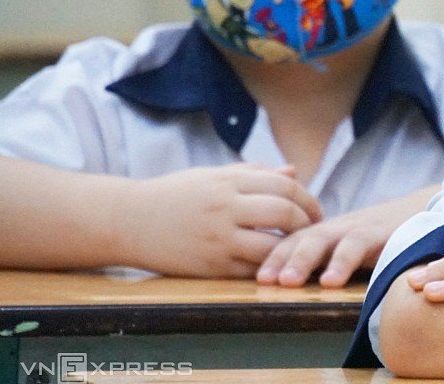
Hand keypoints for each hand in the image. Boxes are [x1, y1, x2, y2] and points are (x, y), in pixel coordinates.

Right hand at [125, 163, 321, 277]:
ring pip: (272, 246)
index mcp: (228, 181)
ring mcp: (217, 239)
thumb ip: (254, 174)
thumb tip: (294, 173)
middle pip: (284, 213)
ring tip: (300, 250)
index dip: (308, 200)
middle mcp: (225, 208)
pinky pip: (252, 270)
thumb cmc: (175, 194)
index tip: (315, 211)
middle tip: (315, 230)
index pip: (284, 187)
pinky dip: (270, 268)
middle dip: (308, 223)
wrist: (128, 220)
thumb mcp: (212, 175)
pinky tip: (278, 266)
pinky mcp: (210, 266)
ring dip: (293, 249)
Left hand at [256, 186, 436, 287]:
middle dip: (283, 257)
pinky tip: (333, 281)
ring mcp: (359, 227)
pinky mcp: (381, 231)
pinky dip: (343, 262)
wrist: (424, 210)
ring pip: (326, 239)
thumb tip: (293, 287)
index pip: (293, 239)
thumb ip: (326, 258)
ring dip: (305, 259)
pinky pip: (359, 244)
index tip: (259, 279)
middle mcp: (339, 227)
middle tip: (266, 280)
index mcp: (327, 232)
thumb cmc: (382, 236)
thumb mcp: (349, 245)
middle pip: (304, 237)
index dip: (274, 256)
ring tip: (290, 282)